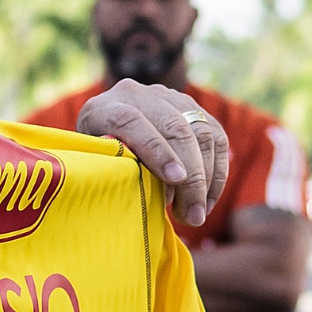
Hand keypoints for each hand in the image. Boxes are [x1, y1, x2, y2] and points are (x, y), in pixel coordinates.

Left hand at [76, 79, 227, 226]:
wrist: (104, 132)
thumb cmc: (98, 161)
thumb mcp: (94, 165)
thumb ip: (112, 170)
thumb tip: (140, 186)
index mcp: (103, 109)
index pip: (131, 121)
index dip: (155, 150)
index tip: (174, 180)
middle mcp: (137, 95)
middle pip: (174, 127)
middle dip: (191, 176)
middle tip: (193, 216)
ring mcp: (167, 98)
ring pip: (201, 132)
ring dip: (206, 179)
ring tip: (198, 214)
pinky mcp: (191, 108)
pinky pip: (216, 138)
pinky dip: (217, 172)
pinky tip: (207, 200)